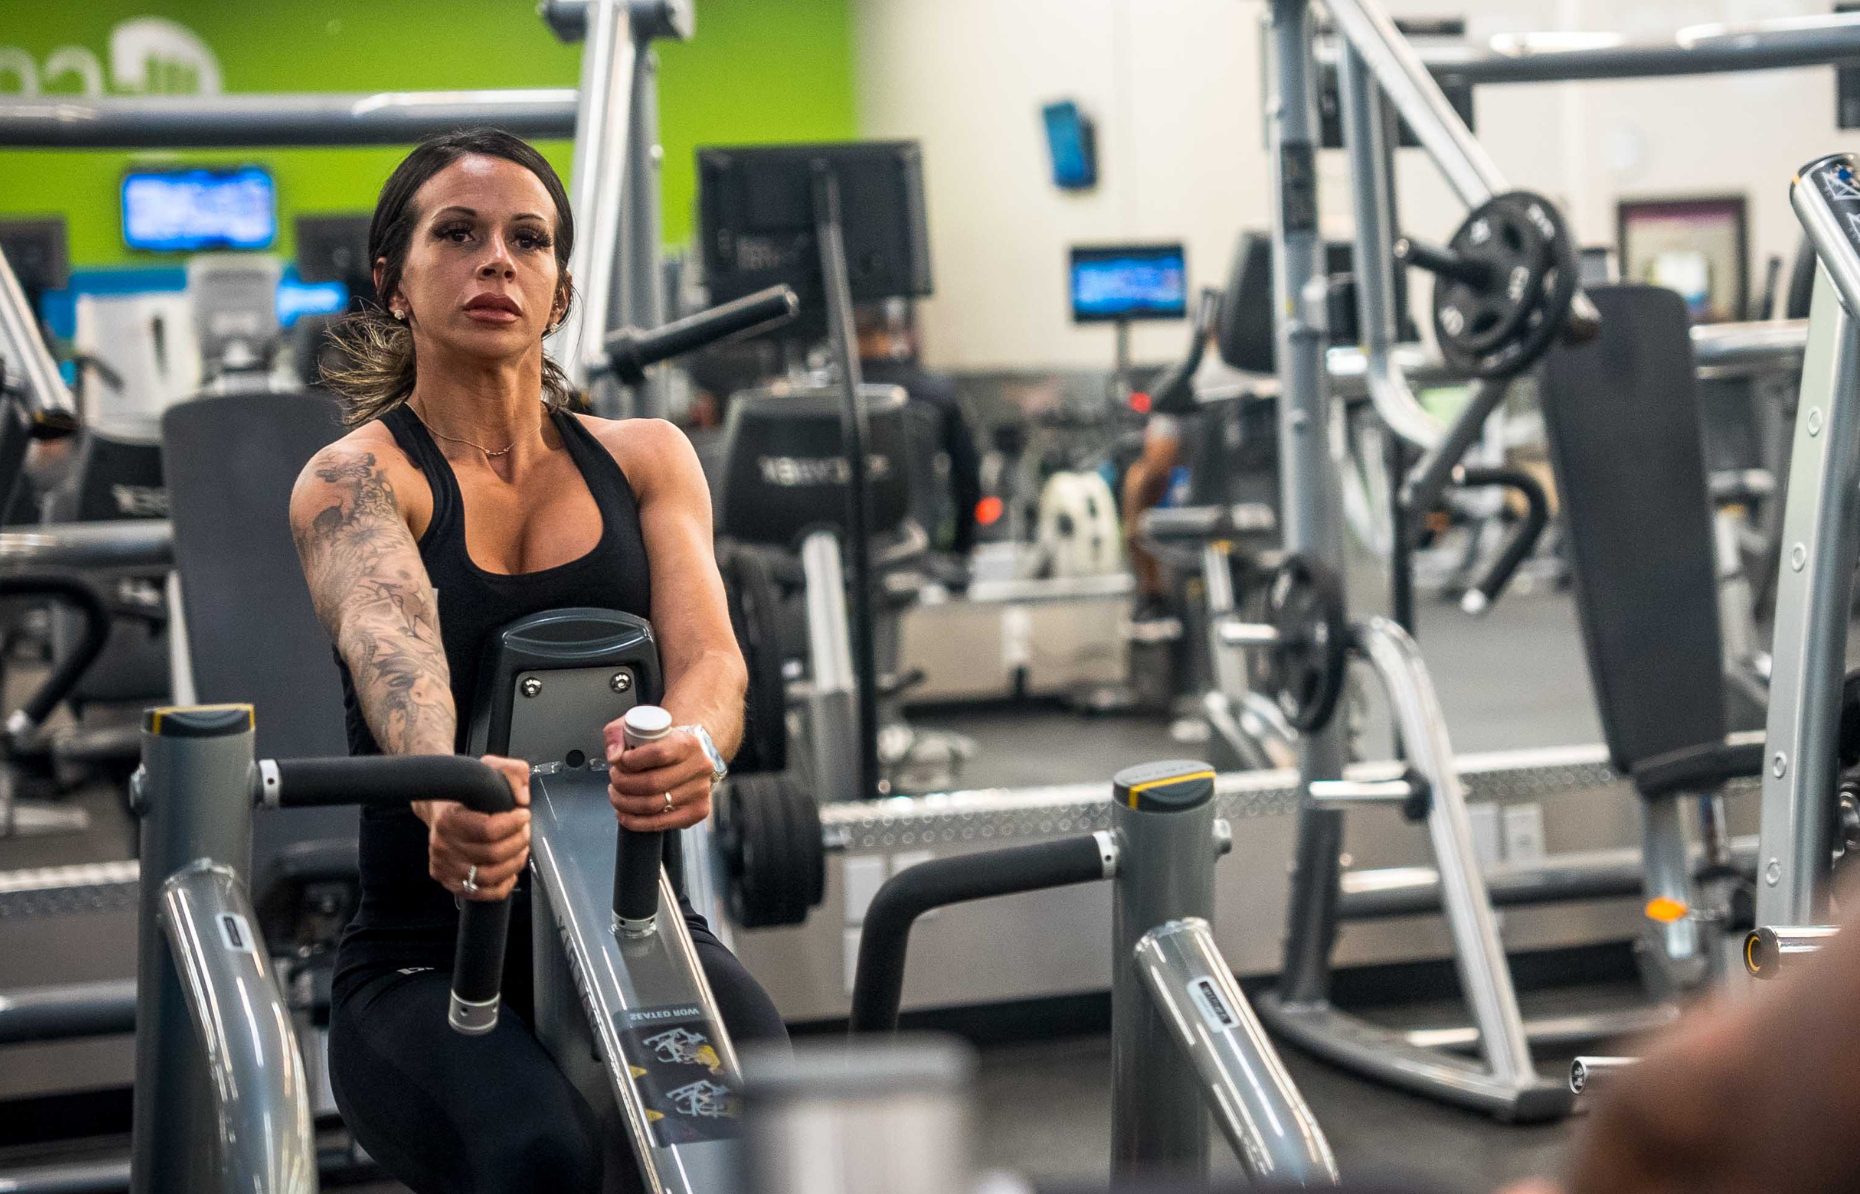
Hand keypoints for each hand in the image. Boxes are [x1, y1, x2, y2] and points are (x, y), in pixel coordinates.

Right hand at [412, 755, 531, 900]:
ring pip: (490, 876)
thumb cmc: (467, 793)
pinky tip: (510, 870)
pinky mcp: (450, 882)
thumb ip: (512, 771)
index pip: (488, 829)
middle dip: (518, 842)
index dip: (514, 823)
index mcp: (449, 819)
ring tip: (521, 849)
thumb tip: (522, 797)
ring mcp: (445, 867)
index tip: (523, 814)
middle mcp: (443, 845)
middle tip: (525, 831)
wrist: (441, 810)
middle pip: (493, 854)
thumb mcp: (489, 768)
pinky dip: (502, 885)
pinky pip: (482, 893)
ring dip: (514, 863)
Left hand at [604, 721, 712, 832]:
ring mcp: (700, 792)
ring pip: (653, 806)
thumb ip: (618, 733)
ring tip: (616, 793)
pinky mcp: (697, 811)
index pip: (658, 754)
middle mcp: (699, 767)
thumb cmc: (664, 741)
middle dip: (623, 784)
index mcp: (688, 742)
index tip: (620, 761)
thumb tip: (614, 756)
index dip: (631, 761)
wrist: (692, 754)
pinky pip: (660, 823)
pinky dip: (635, 822)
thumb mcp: (639, 725)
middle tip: (614, 778)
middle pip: (652, 784)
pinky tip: (624, 813)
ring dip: (625, 803)